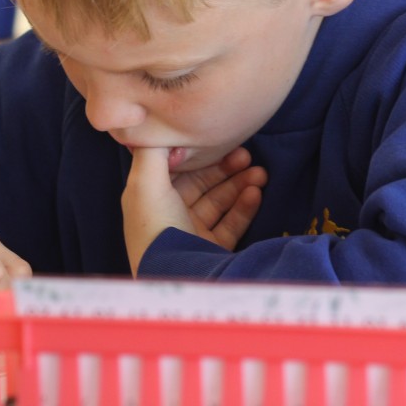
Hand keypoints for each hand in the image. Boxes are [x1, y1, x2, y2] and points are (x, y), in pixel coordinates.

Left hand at [121, 146, 265, 274]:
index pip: (177, 167)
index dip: (199, 154)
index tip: (222, 141)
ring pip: (219, 201)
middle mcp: (168, 213)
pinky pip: (231, 223)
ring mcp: (190, 232)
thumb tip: (160, 129)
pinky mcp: (210, 249)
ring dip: (240, 185)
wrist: (172, 277)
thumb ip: (152, 152)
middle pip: (201, 183)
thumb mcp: (144, 183)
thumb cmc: (155, 226)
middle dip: (225, 168)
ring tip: (261, 174)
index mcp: (149, 197)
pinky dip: (245, 206)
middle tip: (248, 156)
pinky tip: (256, 193)